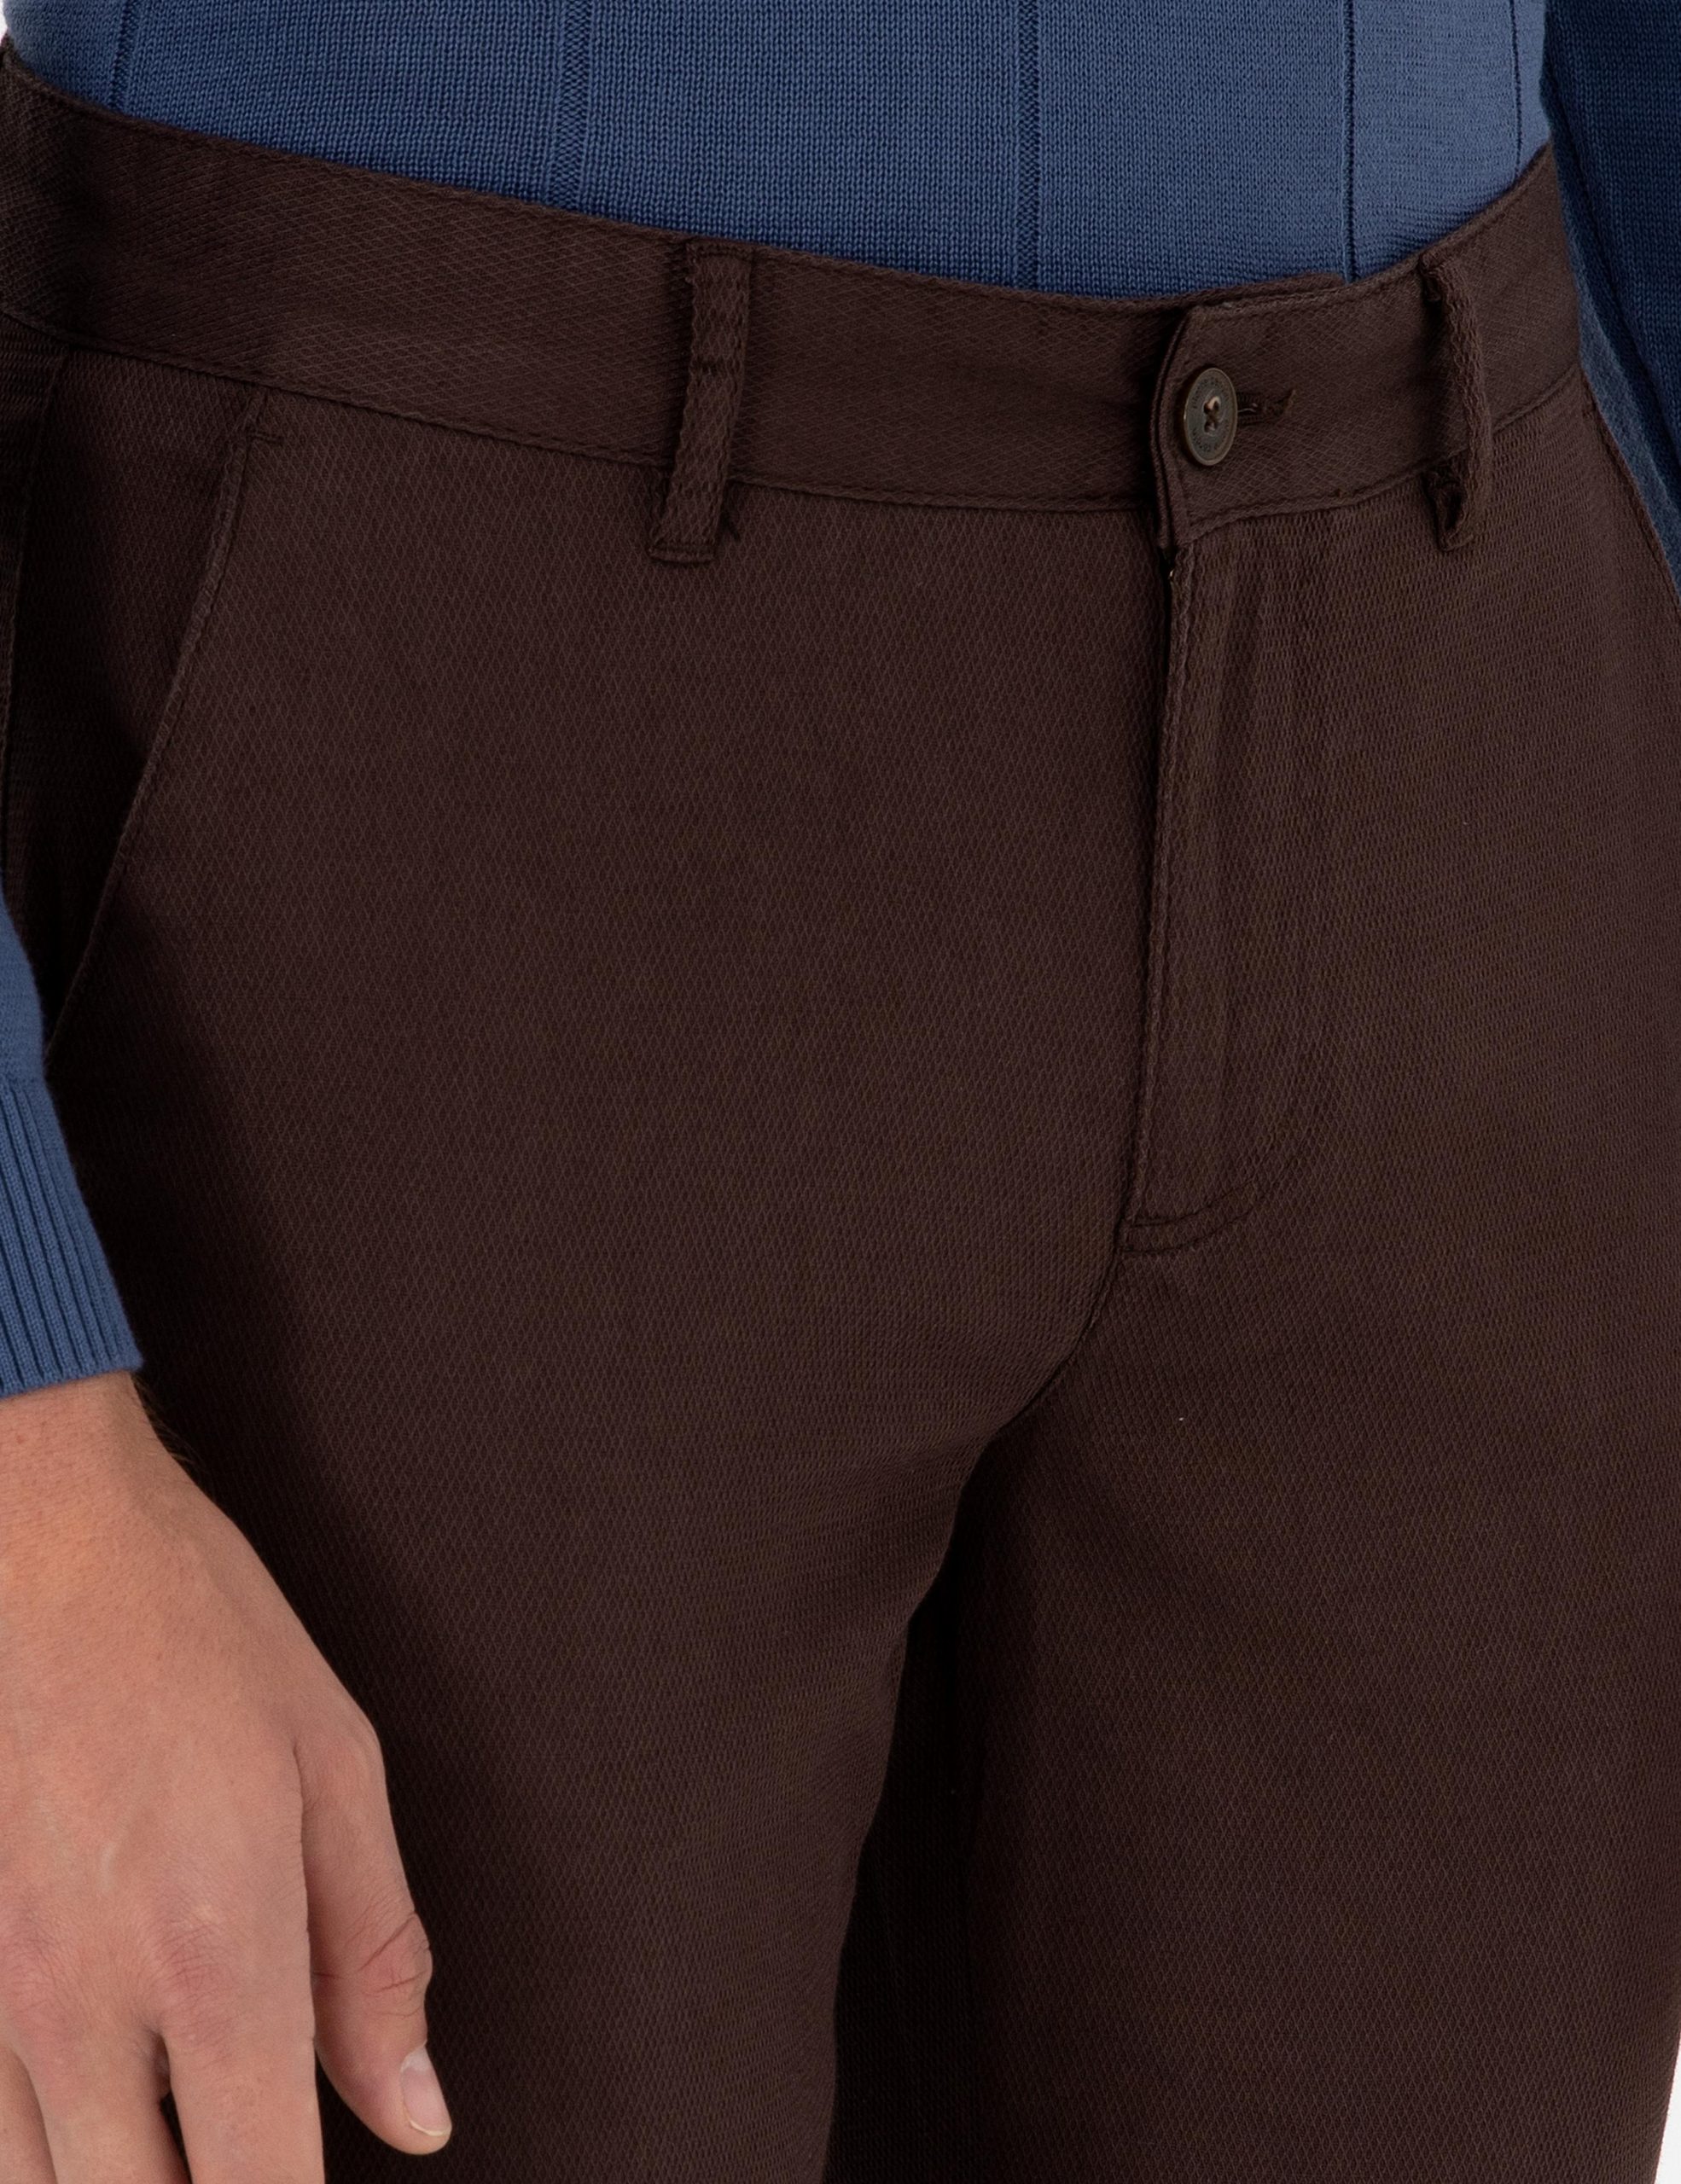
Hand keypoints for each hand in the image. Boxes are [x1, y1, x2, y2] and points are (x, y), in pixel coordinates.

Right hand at [0, 1368, 448, 2179]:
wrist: (35, 1537)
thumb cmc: (194, 1631)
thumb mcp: (333, 1769)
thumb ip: (375, 1958)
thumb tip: (416, 2113)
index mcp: (216, 1950)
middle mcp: (85, 2001)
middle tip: (256, 2133)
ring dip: (124, 2176)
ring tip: (183, 2111)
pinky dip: (44, 2140)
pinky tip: (98, 2088)